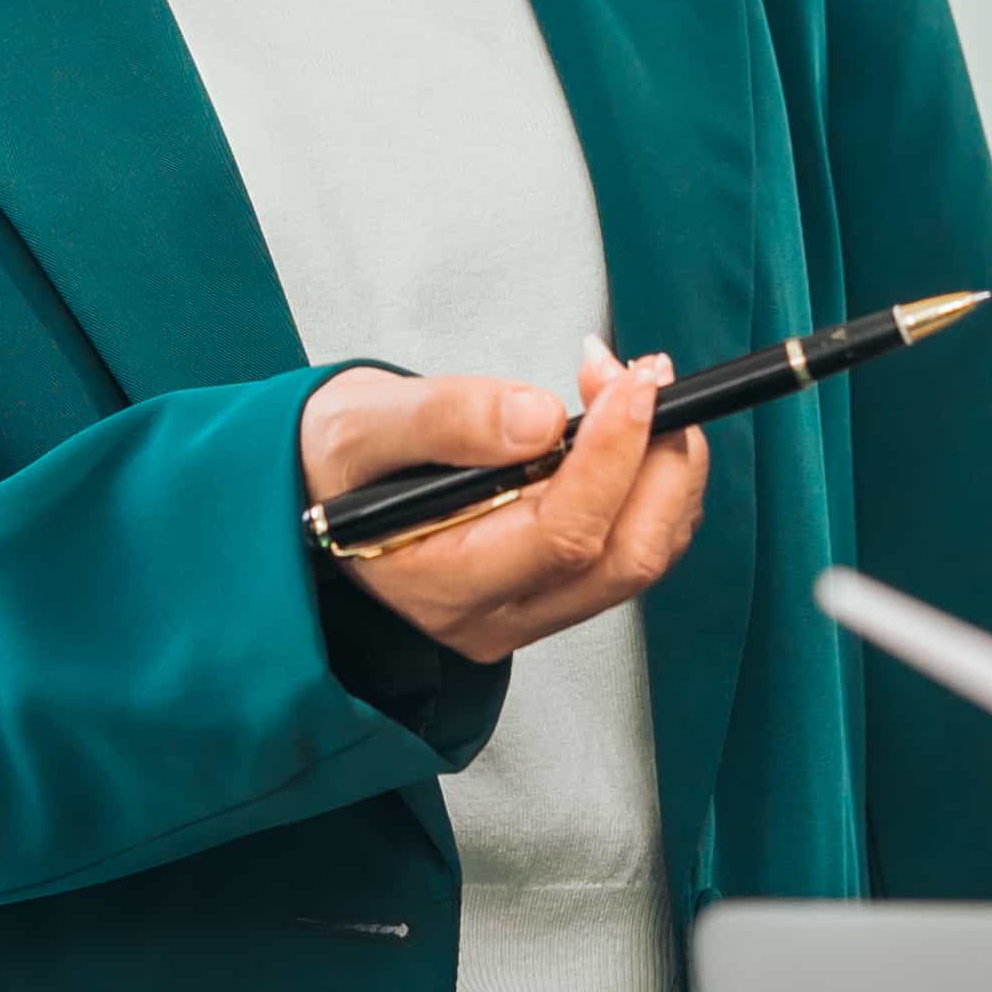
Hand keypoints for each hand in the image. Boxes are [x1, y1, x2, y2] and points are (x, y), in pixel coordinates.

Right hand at [306, 347, 706, 664]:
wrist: (326, 486)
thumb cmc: (336, 460)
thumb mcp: (360, 423)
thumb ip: (444, 419)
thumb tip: (540, 419)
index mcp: (443, 584)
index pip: (561, 535)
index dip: (611, 456)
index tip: (627, 382)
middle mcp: (496, 615)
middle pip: (623, 558)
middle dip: (656, 462)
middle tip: (643, 377)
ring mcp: (531, 609)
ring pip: (642, 555)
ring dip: (664, 468)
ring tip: (634, 387)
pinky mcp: (554, 587)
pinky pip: (633, 545)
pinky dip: (651, 481)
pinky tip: (628, 423)